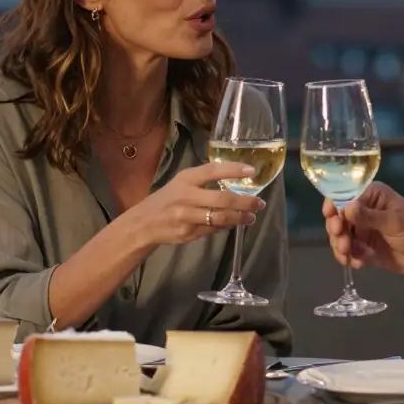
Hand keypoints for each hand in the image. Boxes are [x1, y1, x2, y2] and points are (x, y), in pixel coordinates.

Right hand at [127, 162, 264, 246]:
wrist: (143, 223)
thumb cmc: (167, 198)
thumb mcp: (182, 183)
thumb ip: (204, 181)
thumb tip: (236, 183)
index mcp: (186, 179)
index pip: (213, 171)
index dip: (233, 170)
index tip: (252, 171)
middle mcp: (186, 196)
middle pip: (222, 199)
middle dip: (245, 202)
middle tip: (260, 203)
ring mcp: (187, 217)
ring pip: (220, 217)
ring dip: (240, 218)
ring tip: (251, 217)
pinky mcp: (188, 233)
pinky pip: (212, 229)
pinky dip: (226, 226)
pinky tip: (234, 224)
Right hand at [322, 182, 403, 285]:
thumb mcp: (395, 222)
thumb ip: (370, 216)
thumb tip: (347, 207)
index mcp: (371, 195)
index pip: (345, 195)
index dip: (335, 205)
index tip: (332, 217)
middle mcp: (363, 210)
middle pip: (337, 216)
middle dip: (336, 229)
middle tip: (342, 240)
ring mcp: (361, 229)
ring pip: (338, 235)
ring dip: (340, 245)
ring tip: (349, 255)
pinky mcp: (362, 247)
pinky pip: (346, 251)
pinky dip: (348, 257)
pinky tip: (358, 264)